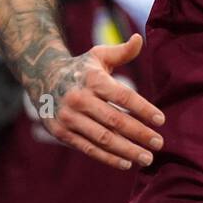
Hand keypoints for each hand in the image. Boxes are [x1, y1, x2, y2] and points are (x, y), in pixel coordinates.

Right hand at [29, 34, 165, 170]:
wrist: (41, 77)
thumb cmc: (80, 67)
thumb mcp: (98, 55)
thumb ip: (122, 51)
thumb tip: (139, 39)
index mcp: (93, 79)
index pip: (123, 96)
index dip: (143, 109)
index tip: (161, 120)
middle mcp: (80, 99)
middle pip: (115, 120)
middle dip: (139, 134)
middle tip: (160, 143)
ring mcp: (69, 117)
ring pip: (102, 138)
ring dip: (127, 150)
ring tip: (147, 158)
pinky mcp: (60, 132)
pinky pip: (87, 148)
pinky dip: (107, 158)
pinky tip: (126, 163)